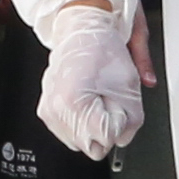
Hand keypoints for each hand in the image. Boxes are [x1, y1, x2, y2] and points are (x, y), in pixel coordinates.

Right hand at [37, 1, 146, 160]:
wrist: (81, 31)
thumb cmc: (103, 50)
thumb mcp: (129, 84)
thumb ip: (132, 119)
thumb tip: (121, 136)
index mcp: (74, 101)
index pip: (106, 139)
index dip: (118, 124)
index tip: (117, 106)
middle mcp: (56, 109)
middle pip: (91, 146)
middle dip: (106, 128)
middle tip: (108, 102)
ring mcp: (48, 112)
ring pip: (80, 143)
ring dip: (93, 127)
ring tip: (96, 99)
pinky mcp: (46, 112)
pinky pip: (69, 133)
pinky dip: (81, 123)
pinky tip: (86, 103)